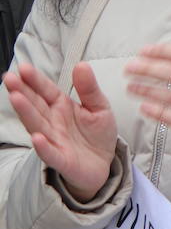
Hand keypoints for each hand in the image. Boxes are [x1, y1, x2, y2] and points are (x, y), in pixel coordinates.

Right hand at [4, 62, 117, 202]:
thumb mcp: (99, 106)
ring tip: (15, 97)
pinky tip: (36, 138)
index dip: (36, 80)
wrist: (103, 163)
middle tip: (9, 78)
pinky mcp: (62, 160)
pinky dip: (43, 147)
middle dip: (22, 92)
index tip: (24, 67)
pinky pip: (50, 153)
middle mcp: (53, 122)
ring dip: (26, 112)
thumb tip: (81, 65)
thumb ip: (89, 88)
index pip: (46, 91)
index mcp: (61, 107)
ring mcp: (55, 141)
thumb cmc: (97, 133)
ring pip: (37, 125)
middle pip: (35, 106)